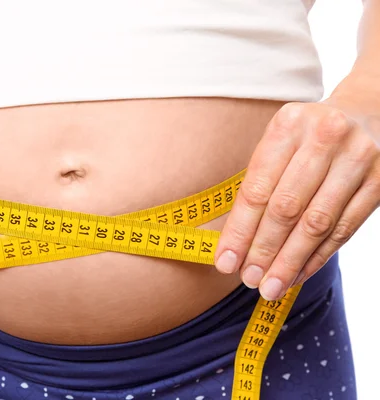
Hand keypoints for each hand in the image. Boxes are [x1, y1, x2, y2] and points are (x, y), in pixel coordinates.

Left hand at [214, 102, 379, 299]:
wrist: (369, 113)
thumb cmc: (308, 138)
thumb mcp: (280, 143)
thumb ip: (259, 183)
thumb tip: (234, 243)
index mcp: (288, 125)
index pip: (257, 189)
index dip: (239, 230)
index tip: (225, 262)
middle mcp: (324, 138)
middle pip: (286, 208)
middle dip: (263, 250)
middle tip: (248, 279)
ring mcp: (357, 159)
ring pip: (316, 223)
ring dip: (290, 261)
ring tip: (271, 286)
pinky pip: (344, 228)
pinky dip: (318, 256)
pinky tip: (298, 274)